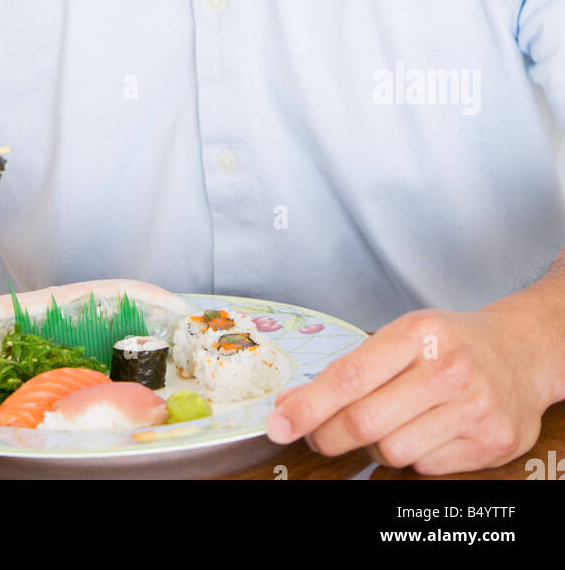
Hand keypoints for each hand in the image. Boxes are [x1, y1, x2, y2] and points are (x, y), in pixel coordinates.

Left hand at [266, 306, 548, 474]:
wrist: (521, 352)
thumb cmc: (450, 343)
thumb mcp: (403, 336)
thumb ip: (352, 369)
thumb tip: (292, 406)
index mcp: (418, 333)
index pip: (349, 378)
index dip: (308, 406)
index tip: (279, 424)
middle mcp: (447, 369)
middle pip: (364, 422)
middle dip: (330, 435)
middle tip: (319, 435)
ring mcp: (473, 407)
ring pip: (392, 450)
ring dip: (377, 445)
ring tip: (393, 420)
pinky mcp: (491, 442)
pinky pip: (426, 468)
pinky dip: (414, 456)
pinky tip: (427, 431)